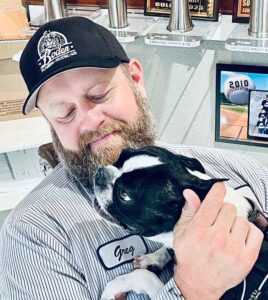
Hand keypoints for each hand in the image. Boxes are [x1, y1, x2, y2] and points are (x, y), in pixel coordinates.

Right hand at [173, 182, 263, 299]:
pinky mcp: (246, 257)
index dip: (218, 190)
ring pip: (241, 219)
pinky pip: (255, 232)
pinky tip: (238, 236)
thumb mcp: (181, 232)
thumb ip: (189, 211)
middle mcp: (216, 238)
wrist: (198, 282)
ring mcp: (233, 248)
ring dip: (235, 222)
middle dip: (223, 211)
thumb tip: (190, 194)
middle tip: (217, 221)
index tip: (220, 188)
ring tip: (227, 232)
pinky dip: (249, 231)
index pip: (214, 200)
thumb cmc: (189, 257)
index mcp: (199, 230)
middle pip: (229, 208)